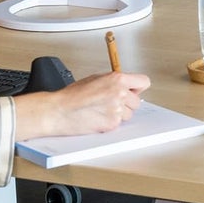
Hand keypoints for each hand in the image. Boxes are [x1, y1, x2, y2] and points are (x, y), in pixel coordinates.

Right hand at [14, 70, 150, 140]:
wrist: (60, 110)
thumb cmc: (72, 95)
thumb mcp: (95, 78)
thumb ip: (114, 81)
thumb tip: (128, 86)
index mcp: (117, 79)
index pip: (144, 82)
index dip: (137, 87)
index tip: (133, 90)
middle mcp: (120, 93)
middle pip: (137, 101)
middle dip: (127, 103)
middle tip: (111, 103)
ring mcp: (117, 110)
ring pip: (129, 114)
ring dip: (119, 114)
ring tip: (101, 110)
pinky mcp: (112, 124)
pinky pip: (119, 124)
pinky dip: (111, 122)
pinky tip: (98, 117)